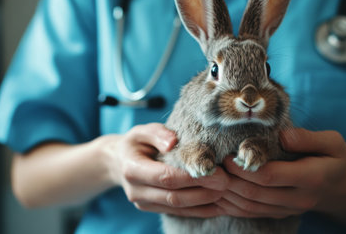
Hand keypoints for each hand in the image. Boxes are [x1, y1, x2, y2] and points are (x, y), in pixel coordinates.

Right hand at [103, 123, 228, 216]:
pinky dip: (200, 210)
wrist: (119, 162)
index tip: (215, 170)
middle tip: (226, 182)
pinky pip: (180, 213)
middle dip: (203, 191)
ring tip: (226, 191)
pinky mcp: (153, 209)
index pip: (166, 176)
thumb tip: (173, 141)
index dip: (191, 176)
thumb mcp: (141, 131)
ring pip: (179, 208)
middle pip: (174, 196)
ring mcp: (144, 204)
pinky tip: (218, 204)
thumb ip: (157, 133)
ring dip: (205, 202)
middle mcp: (136, 191)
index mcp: (132, 169)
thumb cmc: (136, 143)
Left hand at [219, 128, 345, 218]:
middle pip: (254, 194)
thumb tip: (281, 135)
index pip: (270, 177)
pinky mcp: (280, 213)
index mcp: (310, 178)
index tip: (227, 154)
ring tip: (210, 179)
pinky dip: (233, 206)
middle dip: (229, 180)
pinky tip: (219, 195)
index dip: (245, 168)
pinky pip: (252, 213)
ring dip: (227, 195)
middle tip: (212, 165)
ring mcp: (288, 209)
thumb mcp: (334, 143)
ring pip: (250, 207)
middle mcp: (297, 199)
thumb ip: (308, 138)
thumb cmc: (340, 161)